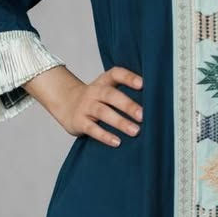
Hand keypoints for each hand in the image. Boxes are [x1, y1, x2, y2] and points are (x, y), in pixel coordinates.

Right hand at [23, 64, 142, 144]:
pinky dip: (105, 136)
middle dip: (127, 105)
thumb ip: (123, 93)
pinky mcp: (79, 122)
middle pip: (110, 95)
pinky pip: (92, 129)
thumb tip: (153, 106)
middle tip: (143, 115)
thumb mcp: (105, 90)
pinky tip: (117, 142)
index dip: (128, 77)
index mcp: (103, 82)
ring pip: (103, 112)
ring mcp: (85, 107)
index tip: (143, 84)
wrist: (64, 103)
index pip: (115, 74)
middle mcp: (94, 92)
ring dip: (120, 122)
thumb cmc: (94, 98)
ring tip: (135, 131)